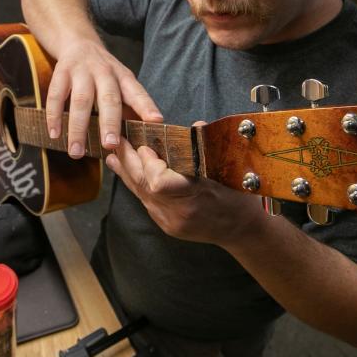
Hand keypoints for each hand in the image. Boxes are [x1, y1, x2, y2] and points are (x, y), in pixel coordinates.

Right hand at [46, 39, 161, 157]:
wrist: (79, 42)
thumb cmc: (104, 74)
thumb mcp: (121, 84)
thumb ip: (129, 108)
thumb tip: (139, 140)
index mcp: (124, 77)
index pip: (137, 92)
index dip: (147, 106)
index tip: (155, 121)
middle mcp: (105, 72)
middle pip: (108, 98)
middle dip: (109, 122)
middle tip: (110, 144)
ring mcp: (82, 71)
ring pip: (80, 100)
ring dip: (78, 128)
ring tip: (76, 152)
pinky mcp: (61, 72)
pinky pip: (56, 96)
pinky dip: (54, 116)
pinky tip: (54, 134)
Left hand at [104, 130, 260, 244]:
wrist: (243, 231)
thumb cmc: (239, 198)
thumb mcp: (229, 171)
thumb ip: (209, 147)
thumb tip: (195, 126)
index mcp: (196, 198)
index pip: (159, 183)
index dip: (148, 163)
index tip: (145, 145)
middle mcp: (179, 213)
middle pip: (144, 186)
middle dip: (128, 162)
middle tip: (118, 141)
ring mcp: (170, 222)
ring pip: (141, 194)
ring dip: (126, 172)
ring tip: (113, 155)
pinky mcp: (167, 226)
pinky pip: (146, 202)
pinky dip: (136, 185)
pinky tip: (126, 172)